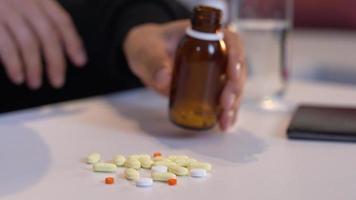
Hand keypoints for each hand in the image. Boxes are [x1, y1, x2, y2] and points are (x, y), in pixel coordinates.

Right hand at [0, 0, 86, 88]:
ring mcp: (4, 8)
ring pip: (28, 42)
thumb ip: (40, 17)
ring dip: (34, 67)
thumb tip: (62, 48)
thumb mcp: (23, 2)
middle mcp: (23, 0)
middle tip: (58, 81)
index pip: (61, 20)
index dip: (73, 42)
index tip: (80, 61)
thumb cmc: (4, 2)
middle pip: (48, 34)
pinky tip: (18, 76)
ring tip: (36, 83)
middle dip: (56, 61)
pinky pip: (6, 45)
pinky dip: (14, 64)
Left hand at [124, 20, 245, 131]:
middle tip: (225, 104)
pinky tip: (223, 125)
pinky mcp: (209, 87)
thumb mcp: (147, 50)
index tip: (232, 73)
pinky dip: (225, 112)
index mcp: (204, 36)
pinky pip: (222, 99)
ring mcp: (214, 71)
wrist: (145, 57)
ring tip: (224, 121)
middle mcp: (215, 52)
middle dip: (234, 87)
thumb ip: (153, 61)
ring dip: (233, 104)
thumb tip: (165, 78)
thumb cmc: (148, 47)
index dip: (236, 56)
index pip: (231, 40)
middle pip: (236, 67)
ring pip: (233, 86)